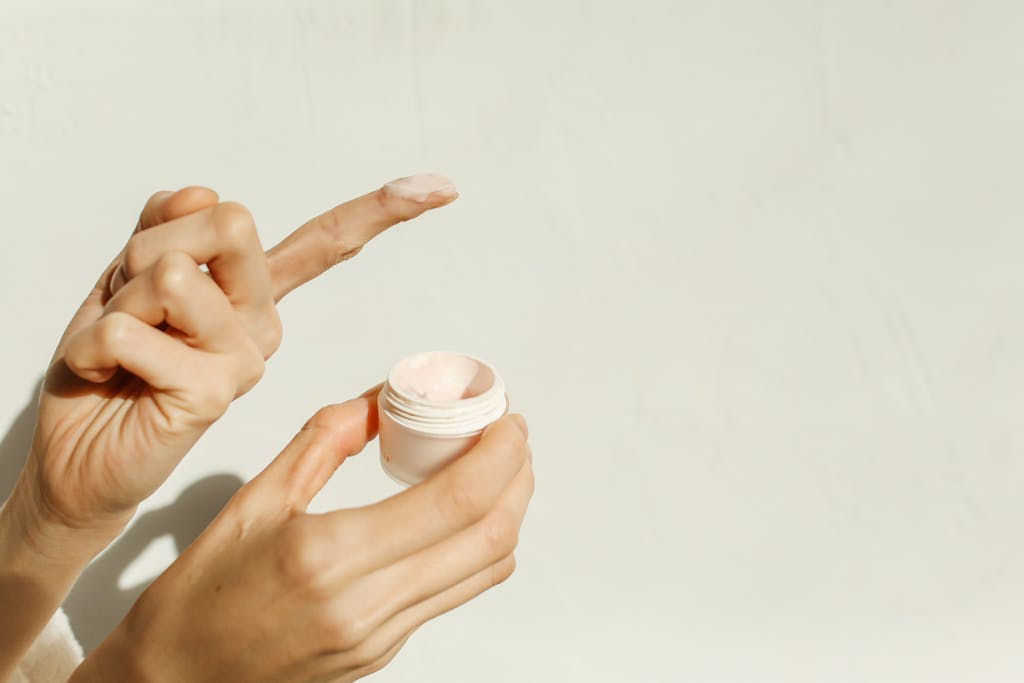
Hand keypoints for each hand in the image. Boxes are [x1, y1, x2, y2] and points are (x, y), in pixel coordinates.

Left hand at [15, 174, 457, 551]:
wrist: (77, 455)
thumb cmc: (108, 365)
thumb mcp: (125, 274)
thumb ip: (167, 225)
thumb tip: (204, 190)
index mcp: (253, 295)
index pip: (324, 244)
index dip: (381, 211)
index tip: (442, 189)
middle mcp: (262, 326)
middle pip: (229, 222)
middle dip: (151, 248)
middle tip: (131, 304)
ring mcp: (246, 362)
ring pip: (173, 273)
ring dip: (119, 302)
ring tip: (120, 348)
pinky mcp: (214, 394)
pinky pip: (136, 331)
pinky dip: (98, 343)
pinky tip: (113, 376)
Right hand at [71, 393, 533, 682]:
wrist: (176, 679)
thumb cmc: (201, 594)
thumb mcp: (254, 499)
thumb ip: (325, 440)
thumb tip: (382, 402)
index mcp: (329, 556)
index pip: (454, 501)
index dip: (499, 455)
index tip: (508, 420)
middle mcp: (365, 605)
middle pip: (488, 537)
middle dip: (518, 479)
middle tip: (511, 438)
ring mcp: (380, 637)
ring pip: (483, 571)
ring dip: (507, 514)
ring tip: (498, 469)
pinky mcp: (383, 653)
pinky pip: (454, 594)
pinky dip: (476, 548)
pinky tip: (462, 516)